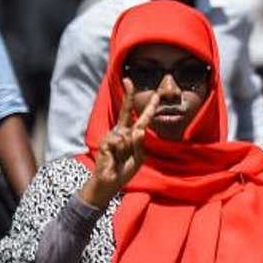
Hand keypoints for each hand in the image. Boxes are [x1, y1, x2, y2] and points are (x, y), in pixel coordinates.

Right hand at [79, 78, 156, 207]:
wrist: (110, 182)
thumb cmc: (125, 170)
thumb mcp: (139, 158)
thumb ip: (139, 144)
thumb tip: (138, 130)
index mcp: (132, 134)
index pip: (142, 117)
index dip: (149, 106)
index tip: (156, 93)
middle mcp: (122, 131)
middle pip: (126, 110)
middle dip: (127, 95)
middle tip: (128, 79)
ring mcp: (113, 135)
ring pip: (129, 134)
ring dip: (128, 149)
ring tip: (121, 157)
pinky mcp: (106, 141)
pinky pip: (120, 142)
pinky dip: (120, 151)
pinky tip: (113, 158)